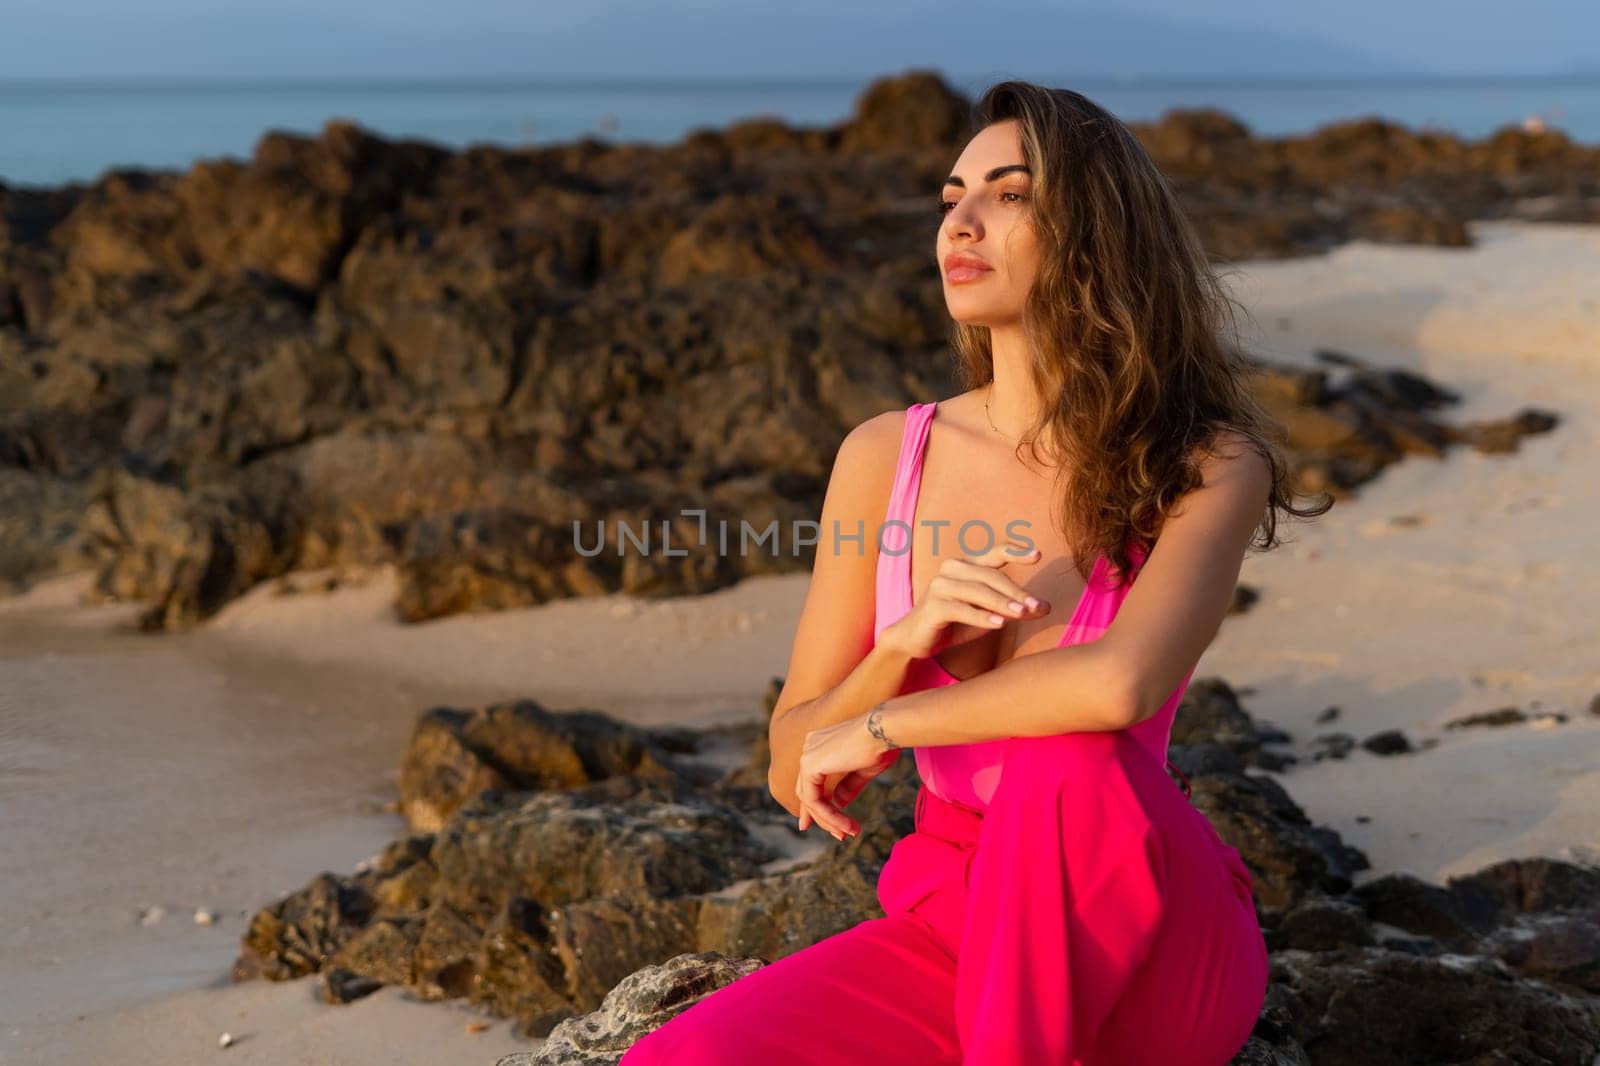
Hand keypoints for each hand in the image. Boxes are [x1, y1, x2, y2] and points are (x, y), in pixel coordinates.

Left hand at [795, 710, 901, 840]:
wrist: (884, 730)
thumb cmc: (881, 744)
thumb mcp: (863, 769)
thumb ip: (848, 785)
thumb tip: (838, 803)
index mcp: (820, 743)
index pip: (812, 779)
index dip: (817, 804)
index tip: (828, 824)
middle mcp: (810, 746)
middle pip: (807, 790)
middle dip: (821, 817)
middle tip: (839, 836)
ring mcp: (807, 754)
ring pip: (810, 798)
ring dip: (829, 820)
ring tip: (848, 833)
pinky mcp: (809, 765)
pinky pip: (814, 800)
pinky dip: (829, 816)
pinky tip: (846, 825)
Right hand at [881, 540, 1050, 661]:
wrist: (916, 639)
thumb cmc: (955, 622)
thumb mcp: (988, 614)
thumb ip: (1013, 608)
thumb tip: (1045, 608)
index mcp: (967, 565)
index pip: (995, 553)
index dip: (1016, 551)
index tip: (1038, 554)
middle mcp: (953, 569)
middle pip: (992, 576)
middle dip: (1017, 592)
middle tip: (1038, 606)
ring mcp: (940, 585)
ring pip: (979, 591)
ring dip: (1003, 603)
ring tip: (1023, 614)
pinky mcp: (933, 605)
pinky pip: (962, 609)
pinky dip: (982, 617)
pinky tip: (999, 625)